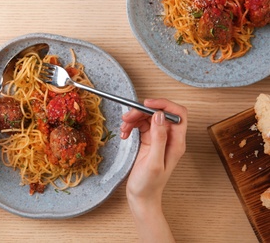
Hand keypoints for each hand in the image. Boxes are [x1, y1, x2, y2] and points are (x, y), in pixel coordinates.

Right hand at [121, 98, 186, 241]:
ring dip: (134, 119)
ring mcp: (158, 139)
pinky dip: (131, 126)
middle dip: (142, 112)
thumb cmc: (149, 185)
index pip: (178, 113)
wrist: (141, 197)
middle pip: (159, 113)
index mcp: (176, 142)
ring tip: (123, 127)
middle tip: (127, 117)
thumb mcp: (154, 162)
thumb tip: (159, 115)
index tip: (147, 104)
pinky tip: (124, 134)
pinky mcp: (148, 142)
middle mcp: (169, 138)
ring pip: (148, 118)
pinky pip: (140, 126)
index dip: (164, 104)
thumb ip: (158, 138)